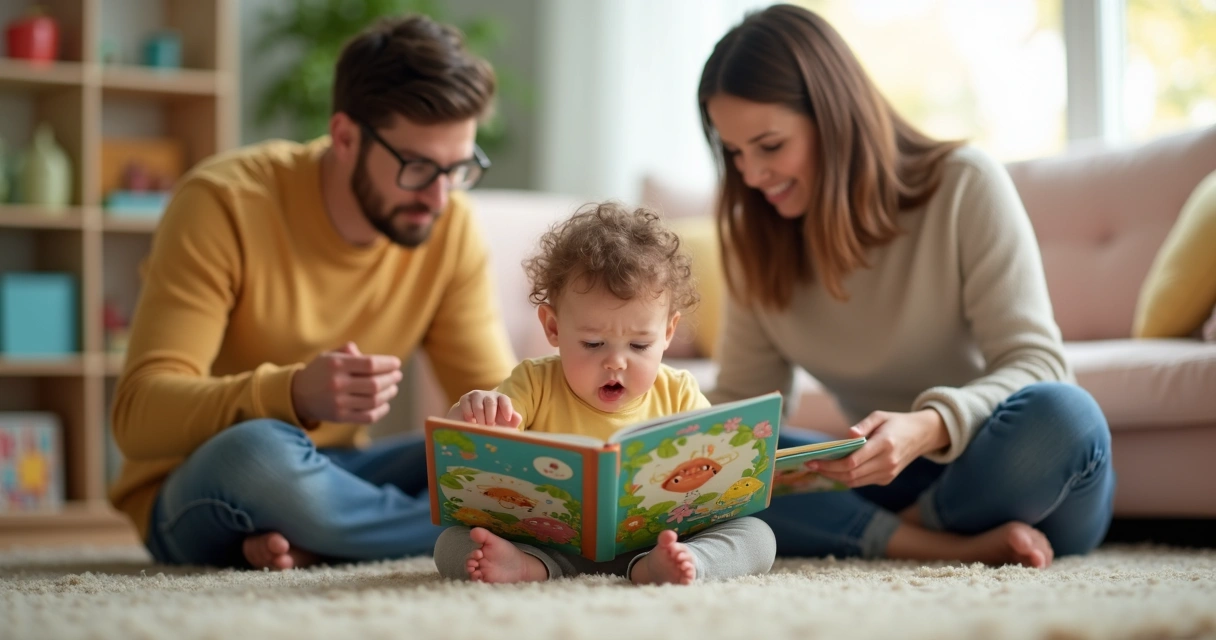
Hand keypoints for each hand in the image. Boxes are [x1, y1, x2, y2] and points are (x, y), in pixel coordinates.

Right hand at [290, 342, 401, 425]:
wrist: (298, 395)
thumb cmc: (320, 371)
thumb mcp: (330, 355)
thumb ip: (350, 351)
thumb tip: (376, 360)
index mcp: (336, 364)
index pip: (370, 364)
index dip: (387, 364)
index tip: (396, 364)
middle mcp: (337, 383)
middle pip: (374, 384)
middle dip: (391, 379)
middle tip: (397, 376)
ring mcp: (338, 402)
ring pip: (373, 401)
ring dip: (388, 394)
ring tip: (393, 389)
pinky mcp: (339, 417)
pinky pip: (367, 416)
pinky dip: (381, 411)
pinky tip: (385, 404)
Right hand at [449, 390, 521, 427]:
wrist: (472, 420)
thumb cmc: (492, 422)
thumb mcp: (504, 423)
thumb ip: (513, 421)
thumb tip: (517, 419)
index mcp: (500, 399)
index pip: (505, 400)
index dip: (507, 408)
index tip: (507, 419)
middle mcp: (489, 395)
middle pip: (491, 402)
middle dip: (490, 416)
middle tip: (490, 426)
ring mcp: (476, 396)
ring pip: (478, 405)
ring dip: (479, 418)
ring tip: (480, 426)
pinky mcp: (465, 399)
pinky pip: (466, 405)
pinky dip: (469, 415)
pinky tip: (471, 422)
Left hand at [808, 409, 948, 487]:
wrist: (921, 435)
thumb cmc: (896, 422)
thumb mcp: (879, 416)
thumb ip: (863, 425)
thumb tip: (847, 435)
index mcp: (885, 445)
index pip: (853, 462)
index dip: (830, 464)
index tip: (813, 460)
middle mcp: (887, 462)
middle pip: (851, 475)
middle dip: (828, 472)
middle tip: (811, 465)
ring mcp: (888, 473)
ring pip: (855, 482)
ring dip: (835, 477)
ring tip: (820, 468)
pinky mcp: (886, 479)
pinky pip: (862, 482)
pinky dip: (847, 478)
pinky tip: (835, 469)